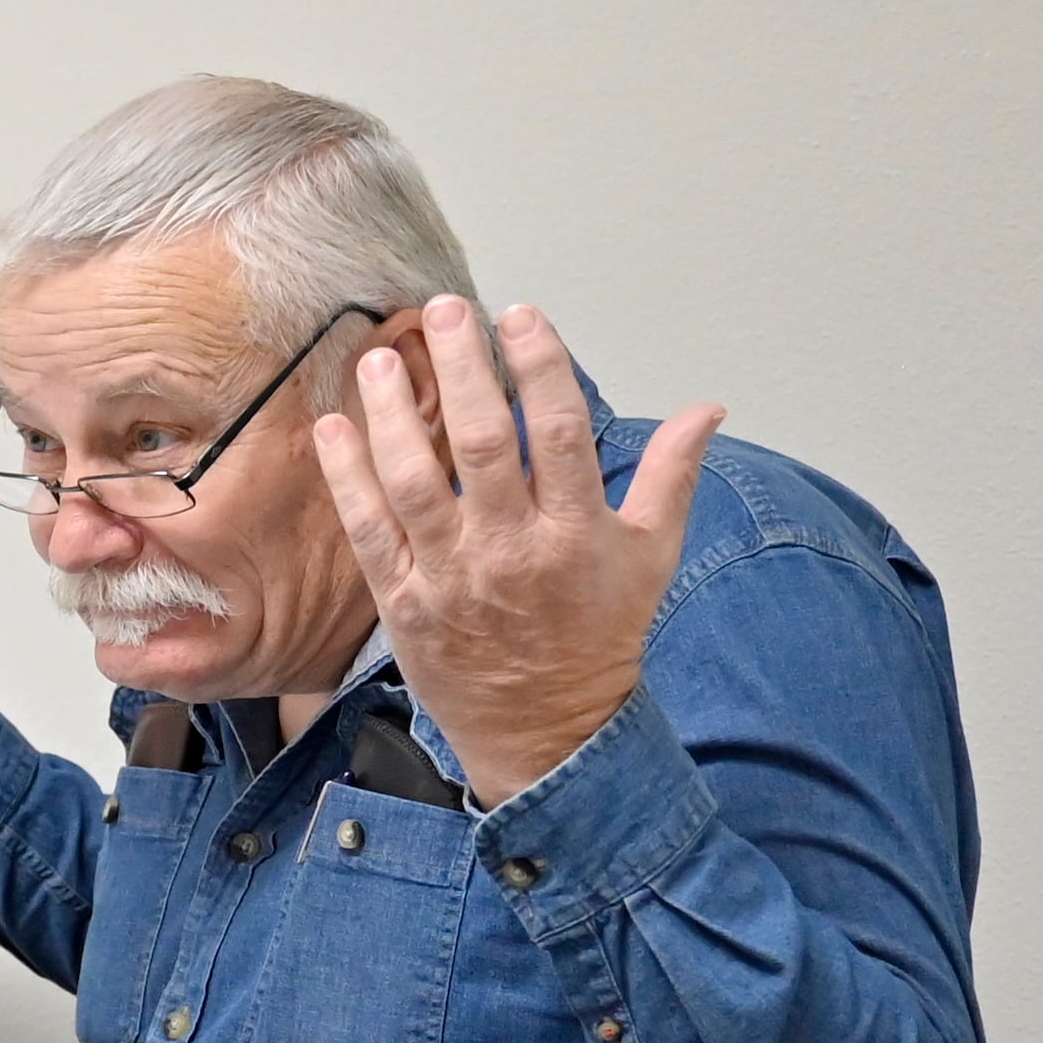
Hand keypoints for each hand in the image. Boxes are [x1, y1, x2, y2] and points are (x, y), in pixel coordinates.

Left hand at [309, 298, 718, 806]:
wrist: (545, 732)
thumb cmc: (598, 638)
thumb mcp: (650, 556)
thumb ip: (672, 474)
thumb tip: (709, 407)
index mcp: (576, 532)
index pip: (559, 432)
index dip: (539, 366)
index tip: (520, 316)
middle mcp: (511, 550)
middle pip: (481, 444)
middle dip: (461, 370)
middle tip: (443, 311)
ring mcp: (452, 577)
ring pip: (414, 482)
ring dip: (392, 415)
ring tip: (380, 357)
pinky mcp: (404, 604)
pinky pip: (369, 532)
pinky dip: (347, 479)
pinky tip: (333, 428)